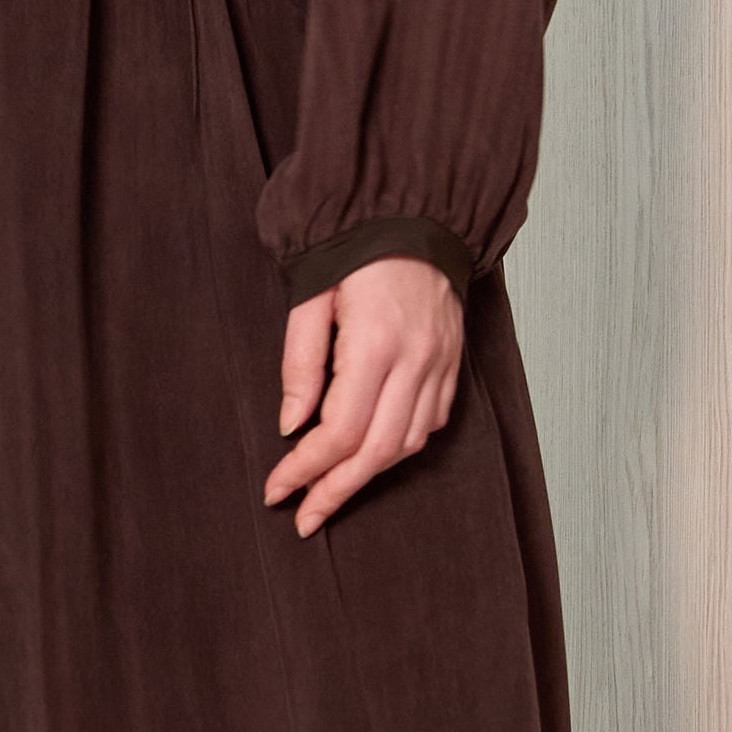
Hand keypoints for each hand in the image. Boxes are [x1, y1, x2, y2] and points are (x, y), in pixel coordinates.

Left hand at [265, 259, 464, 536]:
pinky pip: (430, 424)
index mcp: (375, 344)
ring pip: (407, 445)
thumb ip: (300, 363)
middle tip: (304, 517)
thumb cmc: (358, 247)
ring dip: (368, 475)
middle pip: (376, 452)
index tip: (277, 489)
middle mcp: (415, 361)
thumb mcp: (311, 295)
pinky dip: (399, 448)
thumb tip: (292, 425)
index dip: (306, 469)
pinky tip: (372, 455)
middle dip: (336, 491)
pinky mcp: (454, 364)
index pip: (339, 431)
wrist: (418, 214)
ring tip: (331, 491)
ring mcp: (440, 365)